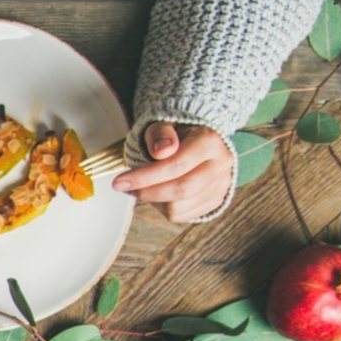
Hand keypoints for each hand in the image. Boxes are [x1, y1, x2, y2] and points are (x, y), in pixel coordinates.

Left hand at [113, 123, 232, 223]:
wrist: (200, 143)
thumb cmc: (177, 135)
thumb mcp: (165, 125)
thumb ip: (160, 134)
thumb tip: (161, 151)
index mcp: (209, 142)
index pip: (176, 165)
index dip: (144, 177)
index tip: (119, 182)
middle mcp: (220, 165)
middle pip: (180, 189)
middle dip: (147, 192)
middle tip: (125, 187)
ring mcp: (220, 186)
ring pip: (179, 207)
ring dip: (153, 201)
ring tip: (145, 186)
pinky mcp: (215, 201)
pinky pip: (182, 216)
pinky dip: (163, 208)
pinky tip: (159, 194)